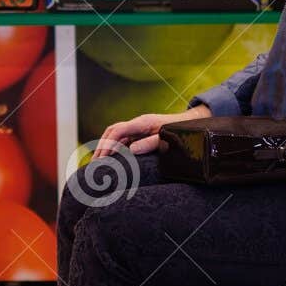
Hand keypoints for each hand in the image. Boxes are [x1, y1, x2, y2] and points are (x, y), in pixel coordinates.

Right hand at [96, 104, 210, 156]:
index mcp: (142, 122)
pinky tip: (111, 159)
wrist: (190, 123)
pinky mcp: (141, 134)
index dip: (107, 143)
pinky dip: (115, 148)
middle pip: (113, 131)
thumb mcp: (166, 138)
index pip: (118, 130)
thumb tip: (131, 150)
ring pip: (116, 135)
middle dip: (102, 145)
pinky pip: (124, 140)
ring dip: (106, 147)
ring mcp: (138, 128)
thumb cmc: (179, 131)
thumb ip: (149, 143)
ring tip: (98, 162)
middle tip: (94, 162)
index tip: (100, 156)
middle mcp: (137, 124)